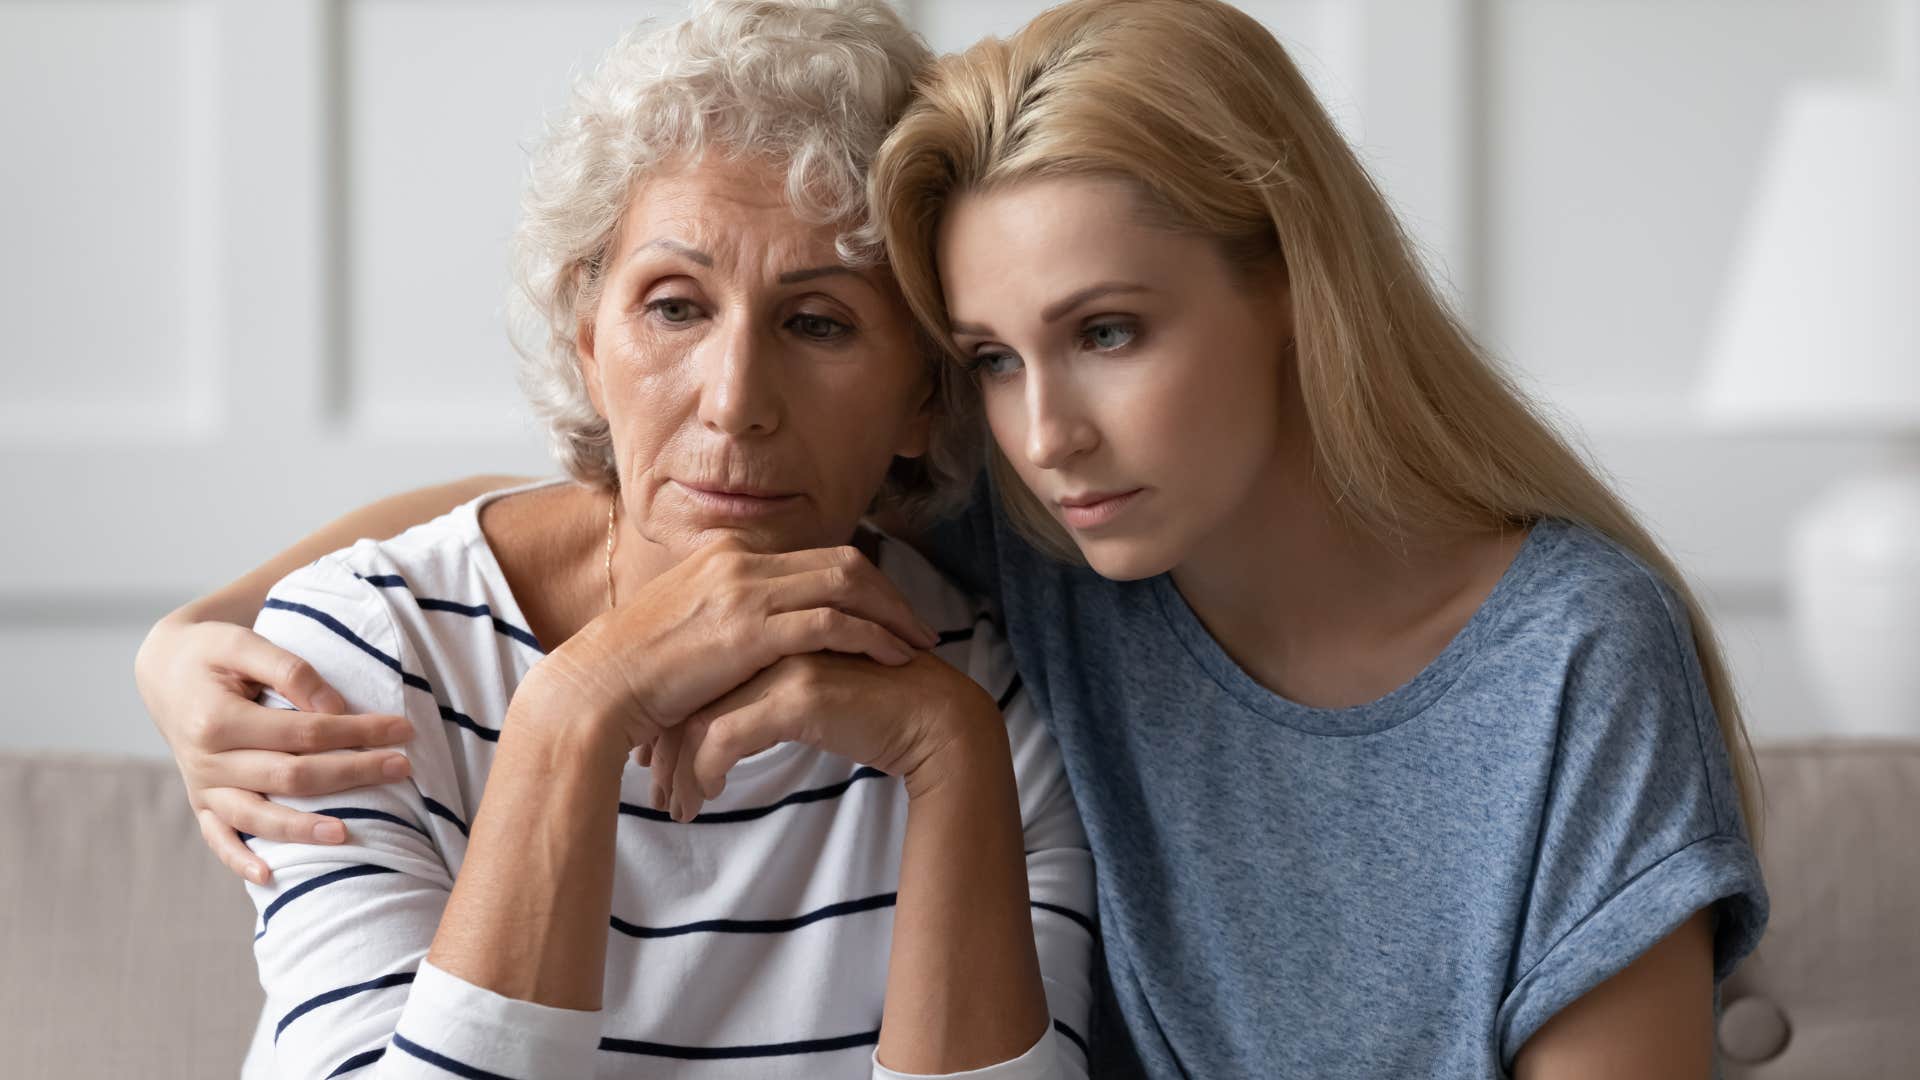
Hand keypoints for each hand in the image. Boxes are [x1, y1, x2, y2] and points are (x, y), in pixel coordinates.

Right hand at [134, 613, 412, 882]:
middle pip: (290, 776)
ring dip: (303, 829)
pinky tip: (268, 877)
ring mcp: (203, 787)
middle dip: (351, 773)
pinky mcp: (201, 802)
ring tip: (347, 835)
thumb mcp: (244, 643)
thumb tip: (335, 708)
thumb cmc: (213, 654)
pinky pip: (218, 838)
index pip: (303, 732)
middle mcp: (207, 760)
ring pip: (257, 817)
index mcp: (217, 719)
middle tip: (402, 767)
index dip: (356, 732)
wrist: (165, 673)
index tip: (401, 730)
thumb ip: (290, 671)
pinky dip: (239, 860)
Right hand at [515, 539, 940, 752]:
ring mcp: (744, 590)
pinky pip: (832, 622)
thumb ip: (728, 621)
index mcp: (726, 553)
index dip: (862, 583)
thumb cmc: (635, 676)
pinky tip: (894, 658)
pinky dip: (872, 637)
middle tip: (920, 627)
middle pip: (843, 561)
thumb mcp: (687, 630)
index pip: (815, 556)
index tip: (888, 612)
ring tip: (920, 645)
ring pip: (847, 584)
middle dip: (890, 594)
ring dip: (892, 614)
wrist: (595, 689)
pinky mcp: (749, 629)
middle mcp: (739, 559)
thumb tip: (757, 641)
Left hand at [647, 650, 1000, 821]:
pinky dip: (706, 772)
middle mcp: (772, 638)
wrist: (934, 720)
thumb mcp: (805, 698)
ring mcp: (785, 661)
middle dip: (665, 749)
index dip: (671, 722)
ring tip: (676, 807)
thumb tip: (711, 733)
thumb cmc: (873, 712)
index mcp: (768, 631)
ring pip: (701, 718)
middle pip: (690, 694)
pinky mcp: (801, 694)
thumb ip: (762, 698)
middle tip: (655, 791)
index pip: (697, 675)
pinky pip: (727, 738)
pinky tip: (709, 797)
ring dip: (679, 770)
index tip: (655, 763)